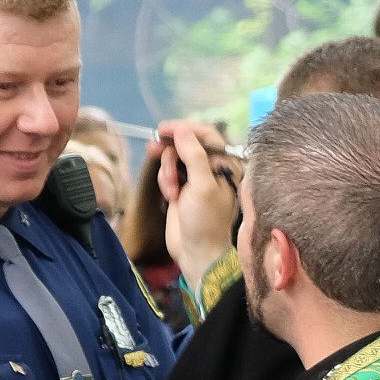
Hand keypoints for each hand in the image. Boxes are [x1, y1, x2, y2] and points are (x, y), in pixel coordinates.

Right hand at [150, 120, 239, 274]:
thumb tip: (182, 131)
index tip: (163, 130)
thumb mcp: (203, 186)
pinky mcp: (182, 188)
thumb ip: (194, 156)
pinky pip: (168, 172)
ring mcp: (196, 178)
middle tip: (154, 152)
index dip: (185, 128)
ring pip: (173, 158)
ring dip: (167, 170)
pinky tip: (170, 197)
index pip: (206, 134)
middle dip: (171, 153)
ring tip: (171, 191)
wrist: (196, 252)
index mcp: (225, 164)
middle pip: (185, 143)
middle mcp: (212, 168)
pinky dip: (165, 181)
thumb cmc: (206, 221)